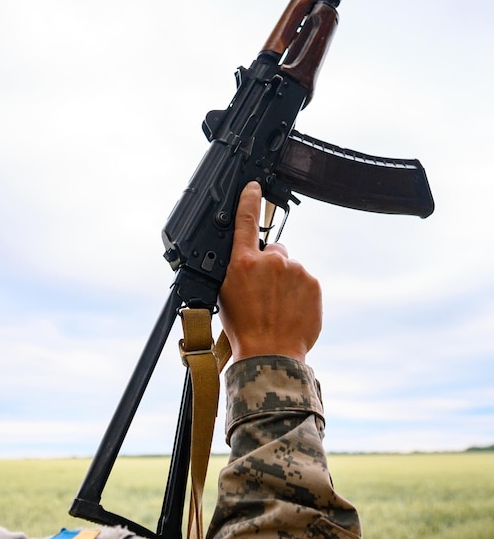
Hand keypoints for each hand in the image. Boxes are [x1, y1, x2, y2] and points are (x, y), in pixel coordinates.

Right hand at [218, 182, 321, 362]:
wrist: (270, 353)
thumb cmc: (243, 329)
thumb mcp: (225, 294)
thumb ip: (236, 270)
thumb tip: (244, 261)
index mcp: (242, 263)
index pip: (245, 221)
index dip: (249, 199)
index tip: (254, 186)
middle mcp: (270, 261)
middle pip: (273, 249)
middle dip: (270, 264)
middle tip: (265, 291)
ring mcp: (294, 271)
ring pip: (290, 266)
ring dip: (286, 280)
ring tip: (278, 306)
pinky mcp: (312, 283)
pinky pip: (304, 280)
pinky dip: (299, 291)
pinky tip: (291, 309)